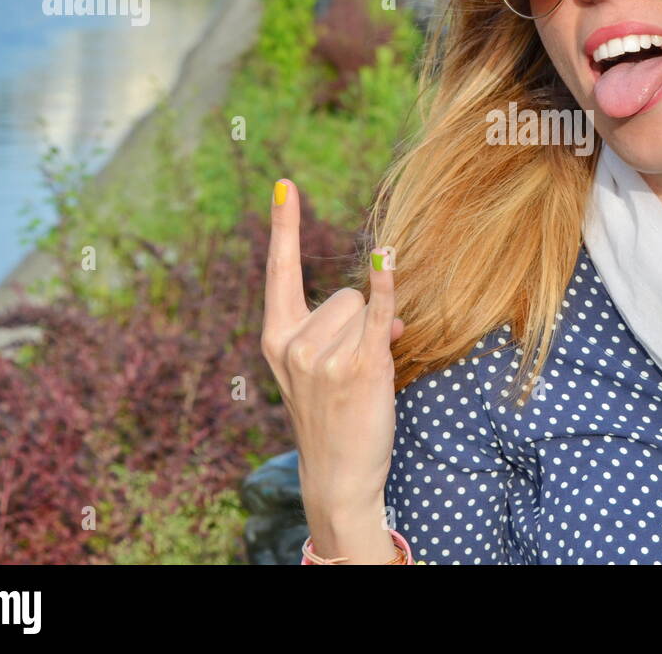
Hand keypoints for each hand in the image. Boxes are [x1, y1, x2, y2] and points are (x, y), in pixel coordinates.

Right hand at [260, 178, 403, 517]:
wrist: (339, 477)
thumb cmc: (332, 420)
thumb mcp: (319, 372)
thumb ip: (339, 332)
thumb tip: (387, 308)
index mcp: (275, 339)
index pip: (279, 271)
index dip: (284, 226)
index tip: (284, 185)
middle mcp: (293, 344)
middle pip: (342, 294)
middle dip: (360, 321)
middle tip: (358, 365)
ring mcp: (324, 357)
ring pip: (364, 308)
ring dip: (377, 334)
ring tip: (367, 378)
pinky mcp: (360, 367)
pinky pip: (377, 314)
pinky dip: (385, 287)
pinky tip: (386, 260)